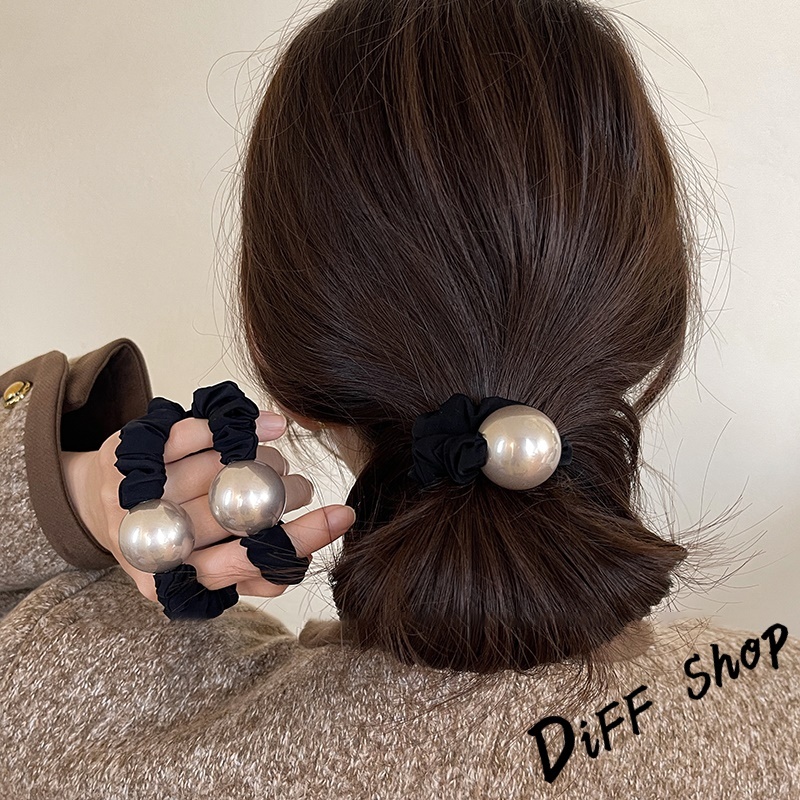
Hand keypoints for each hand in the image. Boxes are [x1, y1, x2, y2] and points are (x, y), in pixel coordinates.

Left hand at [60, 410, 355, 603]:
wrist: (102, 504)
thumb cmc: (169, 540)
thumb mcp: (201, 572)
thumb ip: (247, 576)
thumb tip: (293, 566)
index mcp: (164, 579)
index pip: (235, 564)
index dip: (294, 541)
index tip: (341, 516)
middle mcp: (145, 535)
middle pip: (230, 511)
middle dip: (281, 496)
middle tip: (302, 489)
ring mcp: (135, 490)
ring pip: (219, 469)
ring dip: (263, 463)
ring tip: (277, 467)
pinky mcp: (134, 449)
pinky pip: (194, 431)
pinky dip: (240, 426)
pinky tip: (274, 425)